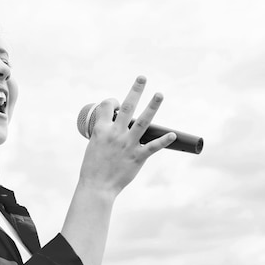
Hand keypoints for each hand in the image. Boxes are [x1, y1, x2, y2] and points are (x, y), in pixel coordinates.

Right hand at [77, 75, 175, 196]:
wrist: (97, 187)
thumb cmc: (92, 167)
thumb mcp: (94, 145)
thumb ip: (105, 133)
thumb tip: (116, 124)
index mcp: (100, 129)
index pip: (107, 106)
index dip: (112, 101)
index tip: (116, 104)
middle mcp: (115, 134)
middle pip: (127, 107)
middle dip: (136, 90)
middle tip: (143, 78)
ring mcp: (127, 145)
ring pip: (143, 122)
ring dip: (152, 106)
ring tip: (159, 94)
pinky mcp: (137, 157)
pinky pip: (153, 147)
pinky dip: (163, 140)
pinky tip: (172, 134)